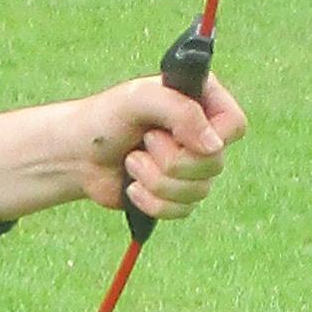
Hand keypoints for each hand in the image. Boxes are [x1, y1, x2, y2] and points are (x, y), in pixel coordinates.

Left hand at [0, 73, 245, 225]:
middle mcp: (203, 135)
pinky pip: (181, 211)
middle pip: (215, 164)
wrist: (77, 155)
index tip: (180, 136)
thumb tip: (214, 146)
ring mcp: (192, 168)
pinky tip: (132, 187)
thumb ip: (179, 111)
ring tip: (132, 161)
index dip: (214, 137)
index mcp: (202, 102)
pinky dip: (150, 201)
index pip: (235, 125)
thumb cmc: (105, 119)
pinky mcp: (178, 197)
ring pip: (198, 192)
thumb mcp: (138, 100)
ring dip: (155, 180)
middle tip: (144, 141)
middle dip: (170, 159)